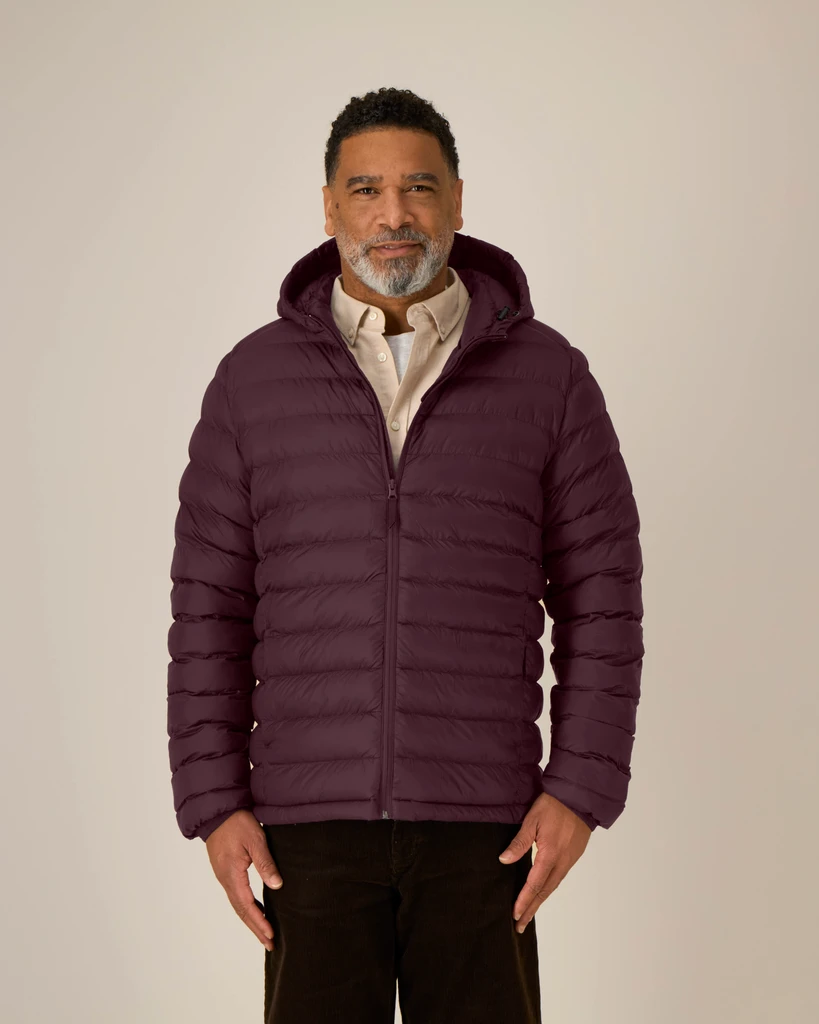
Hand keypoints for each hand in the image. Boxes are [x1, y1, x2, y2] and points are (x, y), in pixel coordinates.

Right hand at [205, 810, 282, 950]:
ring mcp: (224, 876)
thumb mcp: (255, 840)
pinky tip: (255, 909)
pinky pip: (236, 895)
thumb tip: (277, 886)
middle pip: (241, 910)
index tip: (271, 935)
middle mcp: (225, 879)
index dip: (259, 922)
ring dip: (251, 919)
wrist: (218, 811)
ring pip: (238, 904)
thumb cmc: (237, 823)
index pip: (247, 905)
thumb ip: (266, 863)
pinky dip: (246, 907)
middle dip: (255, 927)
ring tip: (264, 932)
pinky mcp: (225, 870)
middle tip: (269, 943)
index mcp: (232, 875)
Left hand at [498, 792, 590, 933]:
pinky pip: (560, 877)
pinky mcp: (574, 855)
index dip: (524, 901)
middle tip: (520, 925)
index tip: (515, 915)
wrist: (579, 797)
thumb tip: (504, 860)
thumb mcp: (531, 820)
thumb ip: (519, 842)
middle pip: (545, 892)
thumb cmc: (554, 805)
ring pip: (553, 886)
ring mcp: (570, 859)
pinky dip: (549, 888)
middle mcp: (562, 862)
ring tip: (529, 912)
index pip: (534, 885)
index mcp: (550, 855)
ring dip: (540, 900)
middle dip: (532, 909)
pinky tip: (543, 891)